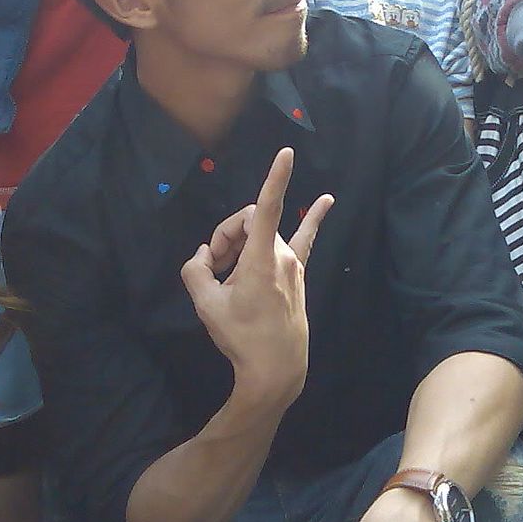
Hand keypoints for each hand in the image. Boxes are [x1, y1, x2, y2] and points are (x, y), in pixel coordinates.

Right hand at [180, 148, 332, 406]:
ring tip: (224, 275)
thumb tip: (202, 256)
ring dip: (240, 245)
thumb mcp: (206, 305)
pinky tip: (327, 201)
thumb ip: (195, 271)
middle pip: (249, 222)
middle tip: (211, 267)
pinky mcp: (297, 274)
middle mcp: (282, 255)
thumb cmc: (241, 337)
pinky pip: (303, 239)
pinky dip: (313, 217)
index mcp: (261, 258)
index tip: (287, 152)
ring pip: (263, 234)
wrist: (276, 369)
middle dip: (226, 236)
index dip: (275, 178)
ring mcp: (293, 264)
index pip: (268, 207)